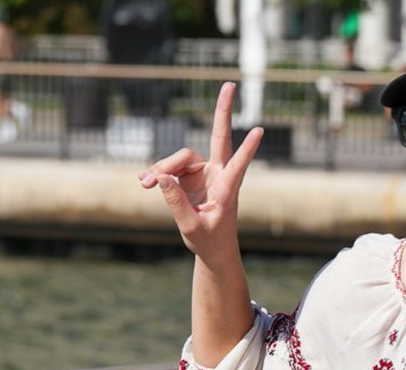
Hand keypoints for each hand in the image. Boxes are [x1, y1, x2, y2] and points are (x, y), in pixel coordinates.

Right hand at [138, 81, 262, 265]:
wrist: (211, 248)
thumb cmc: (209, 241)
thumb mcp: (190, 227)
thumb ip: (175, 202)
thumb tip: (161, 177)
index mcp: (227, 190)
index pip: (238, 165)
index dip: (247, 149)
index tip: (260, 130)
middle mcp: (218, 175)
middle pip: (218, 137)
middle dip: (222, 111)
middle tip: (230, 84)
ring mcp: (204, 173)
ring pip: (180, 158)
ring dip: (162, 168)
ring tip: (145, 184)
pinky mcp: (191, 177)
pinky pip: (171, 168)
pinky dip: (158, 174)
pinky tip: (145, 181)